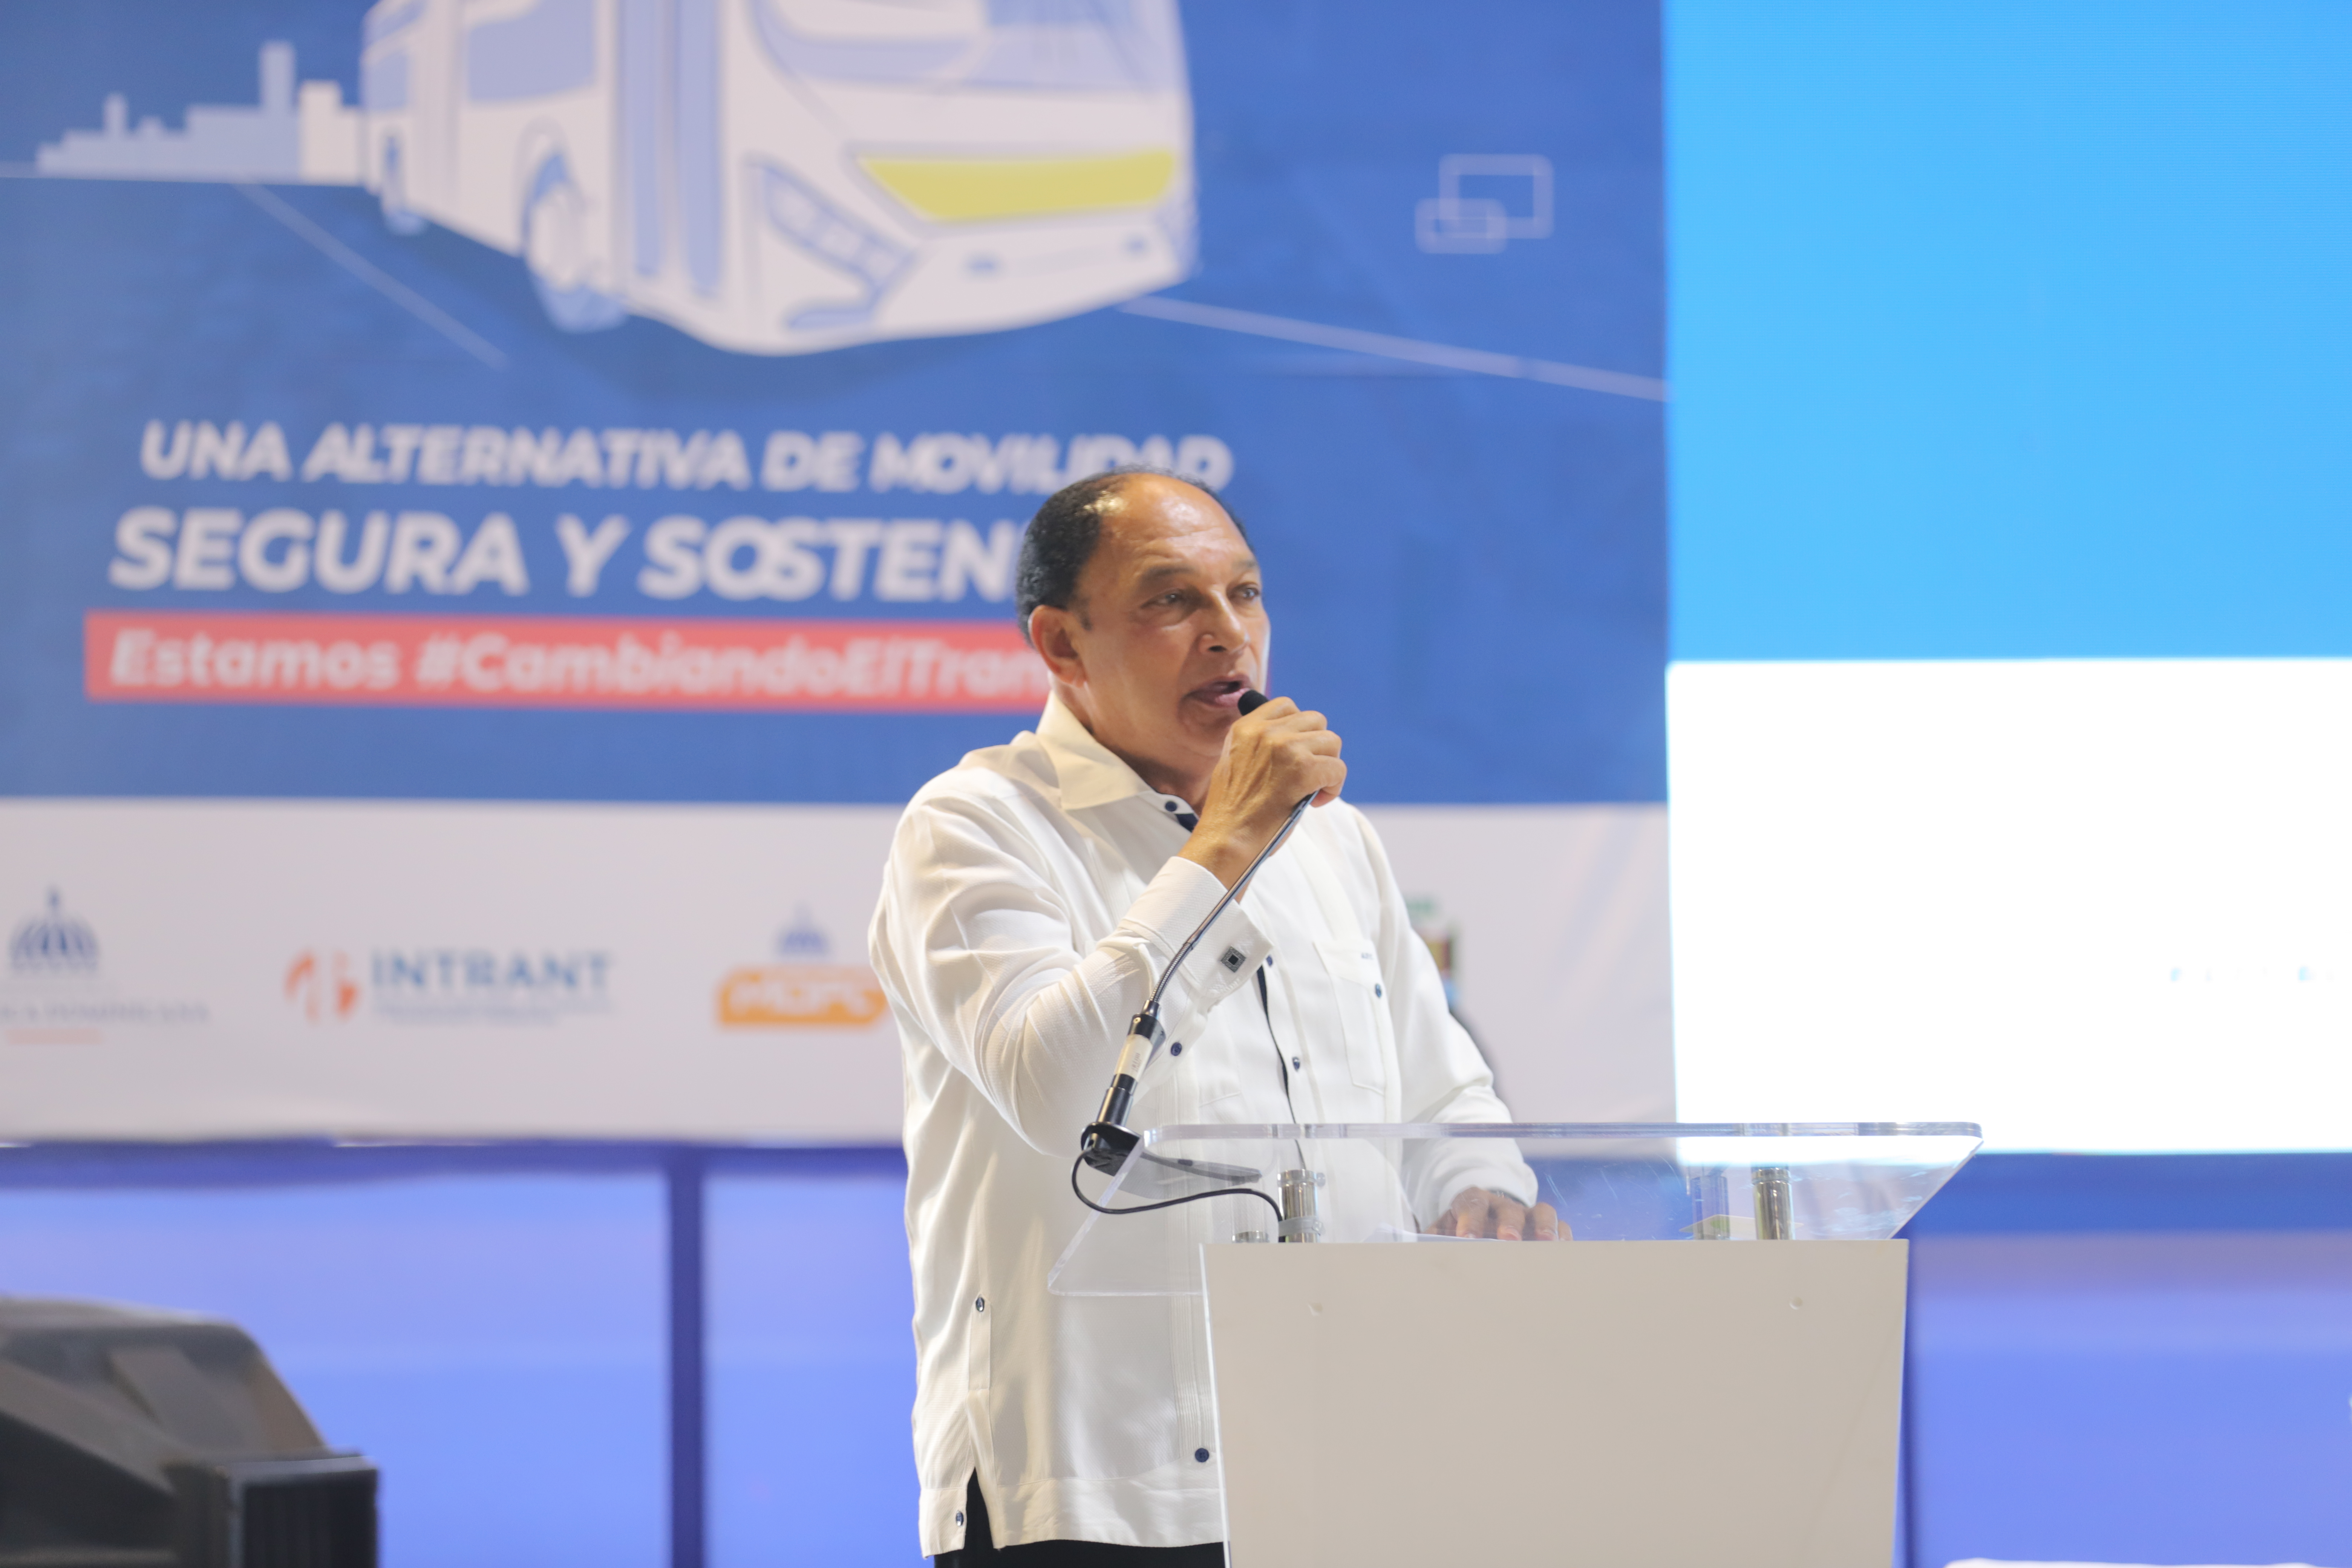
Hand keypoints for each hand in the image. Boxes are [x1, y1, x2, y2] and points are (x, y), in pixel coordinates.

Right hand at [1180, 696, 1345, 889]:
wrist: (1226, 840)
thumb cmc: (1232, 812)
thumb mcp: (1235, 763)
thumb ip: (1258, 744)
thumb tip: (1292, 737)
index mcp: (1245, 728)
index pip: (1286, 705)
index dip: (1299, 730)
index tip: (1295, 754)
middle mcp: (1265, 731)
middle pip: (1316, 720)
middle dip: (1317, 747)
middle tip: (1308, 774)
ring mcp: (1285, 748)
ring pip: (1332, 741)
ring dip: (1328, 766)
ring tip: (1313, 789)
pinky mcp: (1303, 770)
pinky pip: (1338, 768)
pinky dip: (1334, 787)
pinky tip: (1316, 801)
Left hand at [1426, 1187, 1564, 1241]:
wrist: (1480, 1219)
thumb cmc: (1461, 1229)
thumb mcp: (1444, 1228)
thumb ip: (1434, 1236)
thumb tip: (1423, 1249)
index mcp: (1473, 1201)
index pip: (1471, 1204)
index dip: (1470, 1220)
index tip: (1466, 1238)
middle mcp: (1502, 1205)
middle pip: (1508, 1209)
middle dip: (1509, 1224)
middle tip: (1508, 1240)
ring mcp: (1526, 1214)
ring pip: (1541, 1211)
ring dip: (1544, 1227)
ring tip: (1546, 1244)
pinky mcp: (1545, 1225)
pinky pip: (1561, 1226)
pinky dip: (1564, 1236)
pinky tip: (1565, 1251)